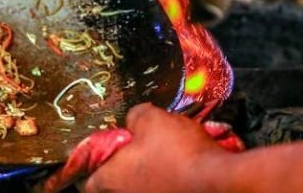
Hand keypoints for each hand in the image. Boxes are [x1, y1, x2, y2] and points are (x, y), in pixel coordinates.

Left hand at [81, 104, 232, 191]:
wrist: (219, 181)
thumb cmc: (178, 152)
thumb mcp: (150, 119)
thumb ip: (134, 116)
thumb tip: (134, 119)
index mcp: (108, 180)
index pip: (83, 180)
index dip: (88, 164)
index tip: (97, 153)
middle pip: (110, 183)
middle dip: (118, 168)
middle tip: (130, 151)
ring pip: (136, 188)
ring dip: (144, 174)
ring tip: (159, 156)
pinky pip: (160, 189)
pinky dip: (165, 181)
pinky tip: (179, 167)